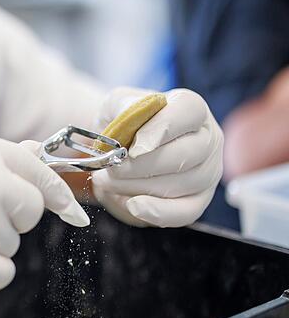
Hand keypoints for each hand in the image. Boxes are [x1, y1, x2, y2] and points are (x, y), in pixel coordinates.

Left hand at [92, 87, 223, 227]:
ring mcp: (208, 171)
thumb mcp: (117, 105)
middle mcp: (208, 138)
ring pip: (179, 185)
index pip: (188, 112)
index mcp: (190, 107)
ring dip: (136, 186)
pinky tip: (134, 206)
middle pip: (185, 155)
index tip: (133, 148)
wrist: (120, 148)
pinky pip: (184, 212)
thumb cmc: (123, 123)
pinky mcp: (199, 199)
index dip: (160, 130)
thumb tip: (129, 117)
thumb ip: (122, 106)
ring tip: (108, 180)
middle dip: (139, 166)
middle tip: (111, 168)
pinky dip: (157, 212)